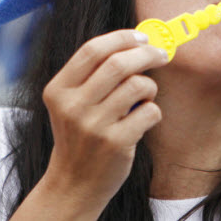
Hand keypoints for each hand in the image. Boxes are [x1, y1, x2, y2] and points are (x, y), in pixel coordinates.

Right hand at [37, 29, 168, 215]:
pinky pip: (149, 111)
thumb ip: (95, 73)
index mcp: (59, 90)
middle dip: (147, 54)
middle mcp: (72, 106)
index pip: (93, 49)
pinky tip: (143, 119)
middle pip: (118, 63)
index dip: (122, 38)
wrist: (74, 183)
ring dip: (150, 86)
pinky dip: (153, 111)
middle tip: (161, 55)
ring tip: (145, 96)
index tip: (142, 37)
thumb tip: (138, 41)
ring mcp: (93, 126)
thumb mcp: (72, 103)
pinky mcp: (115, 143)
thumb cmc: (81, 134)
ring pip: (138, 85)